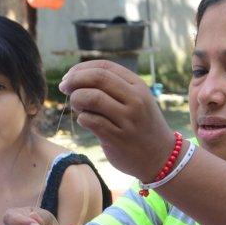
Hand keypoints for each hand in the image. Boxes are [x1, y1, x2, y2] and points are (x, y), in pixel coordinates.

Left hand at [60, 61, 176, 182]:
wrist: (160, 157)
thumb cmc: (142, 126)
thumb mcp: (136, 100)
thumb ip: (113, 88)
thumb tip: (76, 78)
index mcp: (138, 86)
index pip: (104, 67)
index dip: (81, 69)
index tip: (69, 77)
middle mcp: (135, 100)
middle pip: (98, 78)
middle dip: (74, 80)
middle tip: (64, 87)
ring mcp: (127, 119)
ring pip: (92, 98)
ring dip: (76, 99)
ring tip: (77, 106)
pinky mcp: (118, 138)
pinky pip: (91, 121)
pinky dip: (82, 118)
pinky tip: (84, 120)